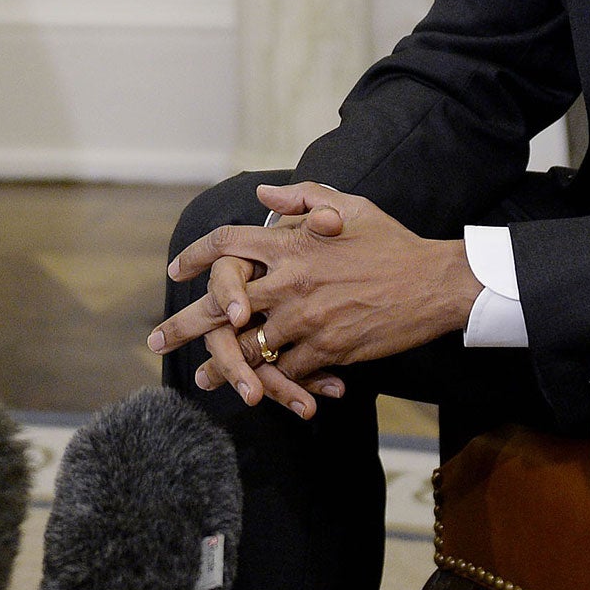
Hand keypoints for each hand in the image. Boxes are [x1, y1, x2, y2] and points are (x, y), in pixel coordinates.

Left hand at [150, 182, 482, 414]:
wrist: (435, 282)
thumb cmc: (391, 241)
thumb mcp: (348, 205)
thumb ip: (302, 198)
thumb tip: (261, 198)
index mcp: (290, 243)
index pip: (226, 246)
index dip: (195, 257)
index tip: (174, 270)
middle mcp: (290, 282)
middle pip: (221, 306)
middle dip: (184, 324)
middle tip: (155, 341)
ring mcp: (307, 319)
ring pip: (249, 347)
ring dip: (221, 365)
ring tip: (200, 379)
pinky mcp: (328, 350)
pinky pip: (288, 371)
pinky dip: (273, 382)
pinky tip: (257, 391)